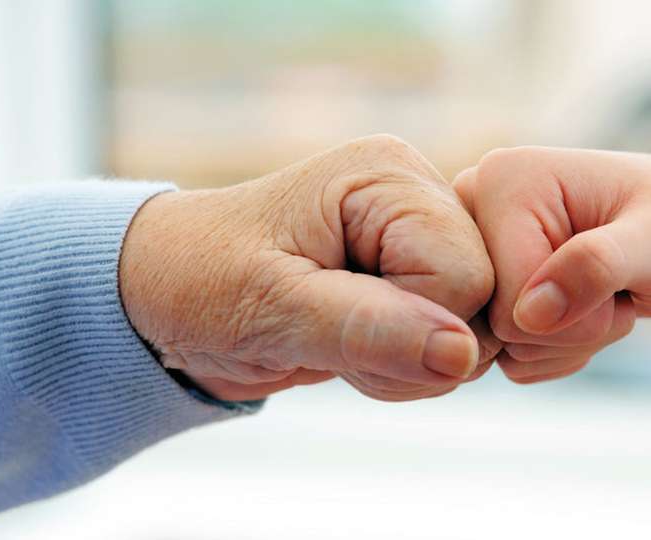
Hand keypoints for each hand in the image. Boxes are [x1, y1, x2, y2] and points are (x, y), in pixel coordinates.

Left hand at [119, 135, 497, 401]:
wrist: (167, 294)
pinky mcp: (415, 274)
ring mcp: (419, 237)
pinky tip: (354, 344)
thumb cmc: (201, 282)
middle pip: (483, 302)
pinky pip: (453, 342)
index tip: (334, 323)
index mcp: (388, 177)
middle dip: (412, 348)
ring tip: (335, 337)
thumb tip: (462, 354)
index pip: (467, 275)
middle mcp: (417, 196)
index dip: (412, 325)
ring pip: (475, 330)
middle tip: (332, 336)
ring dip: (406, 363)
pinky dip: (406, 365)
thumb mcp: (271, 307)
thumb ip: (368, 329)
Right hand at [454, 147, 650, 382]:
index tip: (620, 277)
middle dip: (569, 330)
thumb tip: (529, 314)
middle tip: (615, 289)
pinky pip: (509, 357)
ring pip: (504, 348)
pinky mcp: (497, 285)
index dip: (572, 315)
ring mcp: (483, 251)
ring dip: (569, 342)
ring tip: (607, 295)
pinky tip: (590, 312)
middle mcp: (478, 210)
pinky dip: (558, 352)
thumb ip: (596, 266)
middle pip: (495, 326)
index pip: (503, 296)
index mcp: (502, 179)